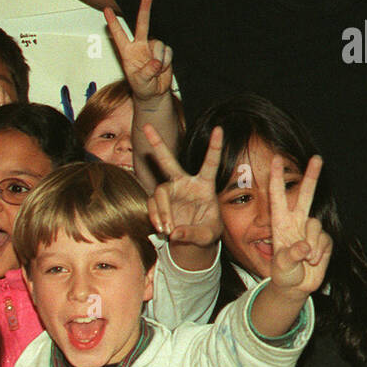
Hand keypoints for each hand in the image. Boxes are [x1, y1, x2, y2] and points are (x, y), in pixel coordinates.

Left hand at [105, 0, 172, 102]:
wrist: (155, 93)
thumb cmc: (142, 87)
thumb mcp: (140, 81)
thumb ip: (146, 71)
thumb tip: (156, 62)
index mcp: (127, 52)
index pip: (119, 34)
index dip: (113, 22)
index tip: (106, 10)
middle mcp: (140, 46)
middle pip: (142, 25)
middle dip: (144, 10)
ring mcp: (152, 48)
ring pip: (159, 44)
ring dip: (160, 58)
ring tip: (156, 71)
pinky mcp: (164, 52)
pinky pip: (168, 51)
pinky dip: (167, 61)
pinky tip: (163, 69)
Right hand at [145, 124, 221, 249]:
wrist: (193, 241)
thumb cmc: (207, 232)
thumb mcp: (208, 235)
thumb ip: (193, 234)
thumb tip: (175, 233)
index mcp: (204, 185)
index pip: (210, 163)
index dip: (214, 147)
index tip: (220, 129)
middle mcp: (185, 183)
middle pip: (168, 161)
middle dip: (157, 144)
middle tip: (146, 126)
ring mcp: (170, 192)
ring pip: (160, 192)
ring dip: (162, 211)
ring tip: (168, 229)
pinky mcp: (159, 202)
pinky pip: (152, 205)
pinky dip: (156, 217)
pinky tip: (162, 229)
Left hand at [268, 154, 330, 296]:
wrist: (296, 287)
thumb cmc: (283, 273)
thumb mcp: (282, 266)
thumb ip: (292, 255)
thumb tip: (306, 247)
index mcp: (280, 223)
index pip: (278, 196)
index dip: (277, 177)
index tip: (276, 159)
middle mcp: (296, 222)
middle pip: (306, 195)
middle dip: (312, 176)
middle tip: (317, 158)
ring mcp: (310, 231)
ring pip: (316, 225)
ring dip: (312, 245)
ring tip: (307, 260)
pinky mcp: (323, 240)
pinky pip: (325, 241)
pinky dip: (321, 253)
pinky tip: (314, 262)